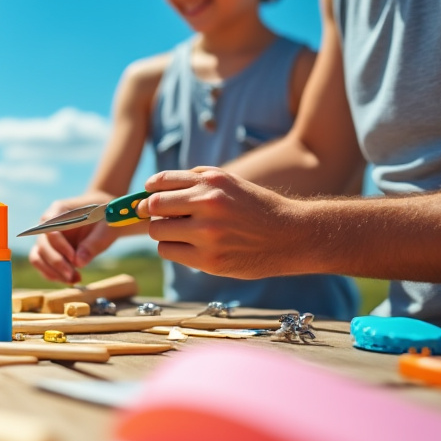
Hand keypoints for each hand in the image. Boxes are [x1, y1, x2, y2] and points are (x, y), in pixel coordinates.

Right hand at [27, 193, 119, 283]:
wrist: (104, 219)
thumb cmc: (106, 219)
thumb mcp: (106, 228)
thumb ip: (93, 243)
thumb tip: (78, 263)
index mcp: (60, 210)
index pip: (49, 227)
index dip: (59, 245)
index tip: (74, 258)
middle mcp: (48, 224)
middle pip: (42, 245)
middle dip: (56, 262)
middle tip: (73, 275)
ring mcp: (46, 238)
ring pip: (37, 257)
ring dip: (52, 272)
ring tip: (74, 279)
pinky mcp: (49, 251)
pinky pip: (43, 266)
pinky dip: (55, 275)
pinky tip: (73, 279)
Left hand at [142, 167, 307, 278]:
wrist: (293, 235)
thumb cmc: (257, 208)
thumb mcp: (230, 182)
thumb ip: (196, 181)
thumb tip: (154, 188)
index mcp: (212, 182)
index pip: (160, 182)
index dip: (148, 191)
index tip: (148, 198)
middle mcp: (208, 204)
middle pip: (153, 207)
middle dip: (151, 213)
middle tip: (161, 218)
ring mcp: (207, 233)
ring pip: (157, 232)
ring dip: (163, 233)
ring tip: (181, 234)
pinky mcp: (209, 260)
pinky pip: (169, 252)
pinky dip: (173, 250)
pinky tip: (190, 247)